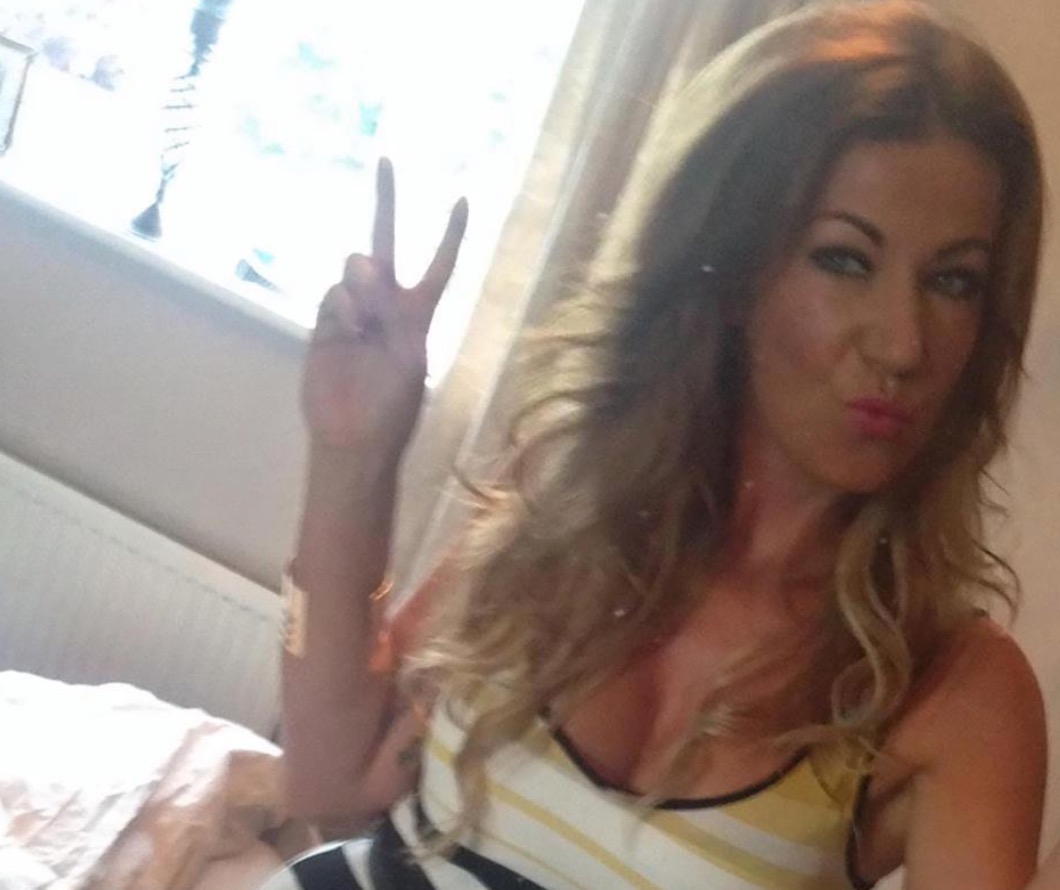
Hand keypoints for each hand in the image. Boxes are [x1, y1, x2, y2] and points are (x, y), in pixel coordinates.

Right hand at [302, 158, 468, 456]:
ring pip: (355, 268)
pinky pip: (333, 294)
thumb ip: (389, 311)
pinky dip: (344, 306)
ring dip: (363, 284)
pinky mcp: (324, 323)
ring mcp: (352, 311)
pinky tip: (348, 332)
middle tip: (387, 160)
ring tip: (365, 322)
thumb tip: (362, 269)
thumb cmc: (393, 406)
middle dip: (387, 201)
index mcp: (418, 314)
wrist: (353, 435)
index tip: (462, 199)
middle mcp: (385, 304)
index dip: (450, 235)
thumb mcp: (409, 359)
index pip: (438, 266)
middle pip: (386, 243)